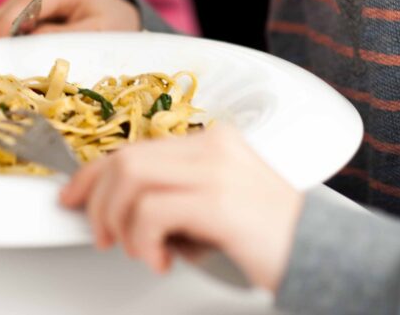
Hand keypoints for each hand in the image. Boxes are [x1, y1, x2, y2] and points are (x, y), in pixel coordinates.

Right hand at [0, 0, 140, 36]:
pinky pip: (8, 15)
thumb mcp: (95, 36)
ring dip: (3, 35)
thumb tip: (28, 40)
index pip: (27, 5)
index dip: (7, 26)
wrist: (118, 17)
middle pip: (10, 7)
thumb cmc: (112, 27)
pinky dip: (8, 33)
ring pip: (4, 11)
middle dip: (1, 34)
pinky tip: (16, 50)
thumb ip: (63, 37)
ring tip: (8, 60)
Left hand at [60, 125, 302, 291]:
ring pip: (130, 180)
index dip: (92, 175)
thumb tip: (111, 208)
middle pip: (124, 160)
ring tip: (138, 251)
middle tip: (101, 236)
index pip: (134, 147)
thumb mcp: (214, 204)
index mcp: (212, 141)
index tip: (73, 198)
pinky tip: (159, 258)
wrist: (326, 257)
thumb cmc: (270, 239)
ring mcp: (217, 170)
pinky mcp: (219, 201)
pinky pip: (150, 211)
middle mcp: (212, 146)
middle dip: (97, 201)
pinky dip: (141, 240)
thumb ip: (172, 194)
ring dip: (119, 222)